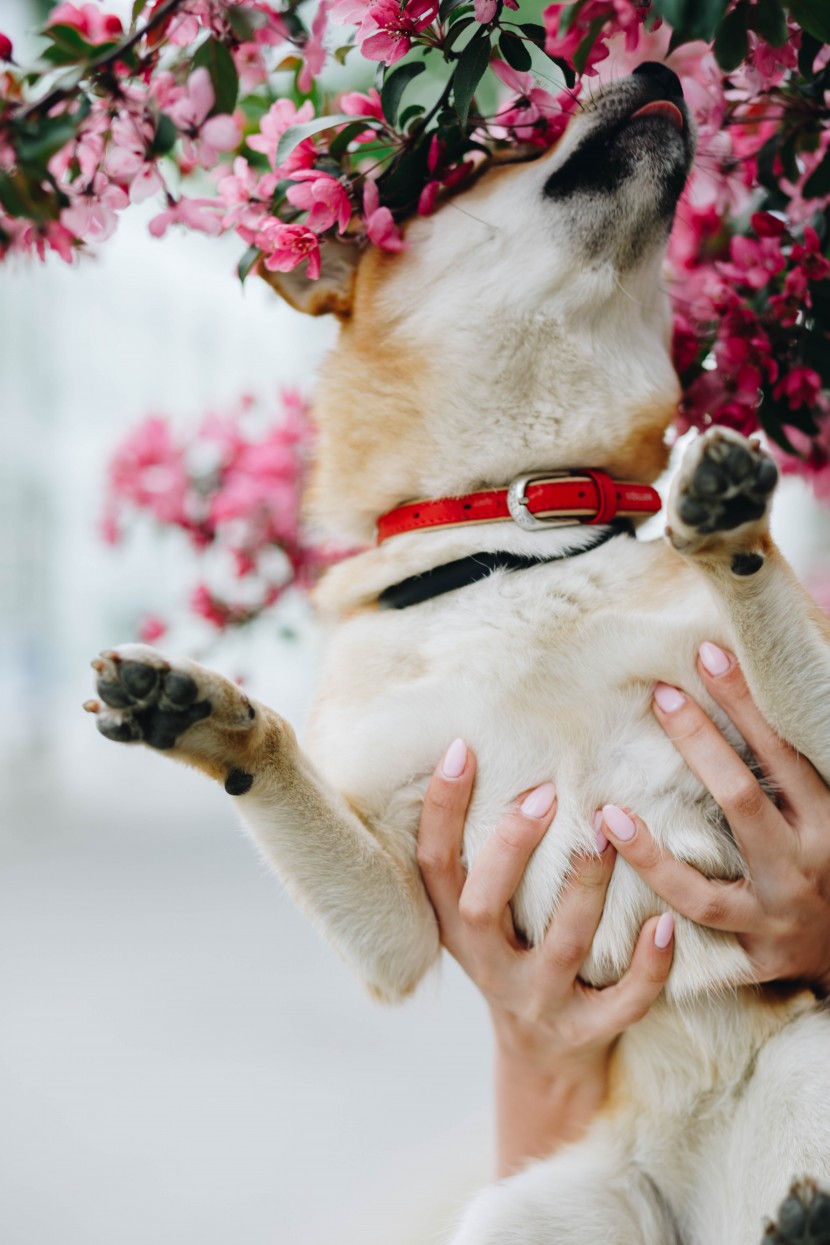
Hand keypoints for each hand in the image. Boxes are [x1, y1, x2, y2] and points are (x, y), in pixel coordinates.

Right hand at [417, 738, 673, 1173]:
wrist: (544, 1061)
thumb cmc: (518, 952)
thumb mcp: (487, 913)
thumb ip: (489, 854)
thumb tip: (498, 747)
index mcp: (456, 928)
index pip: (433, 866)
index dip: (441, 811)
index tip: (463, 749)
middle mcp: (489, 966)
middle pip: (484, 908)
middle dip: (512, 848)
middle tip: (547, 791)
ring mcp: (539, 1001)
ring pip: (562, 946)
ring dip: (586, 888)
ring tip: (610, 834)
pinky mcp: (588, 1031)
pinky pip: (622, 1002)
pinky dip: (648, 966)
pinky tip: (667, 923)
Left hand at [598, 642, 829, 994]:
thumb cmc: (828, 861)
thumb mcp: (822, 811)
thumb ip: (788, 767)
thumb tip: (744, 694)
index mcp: (825, 818)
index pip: (781, 751)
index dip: (747, 703)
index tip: (708, 656)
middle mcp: (801, 864)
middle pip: (743, 800)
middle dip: (702, 744)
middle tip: (662, 696)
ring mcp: (774, 913)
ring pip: (704, 891)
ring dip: (650, 857)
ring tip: (609, 817)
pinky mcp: (755, 954)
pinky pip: (697, 938)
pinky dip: (657, 917)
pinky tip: (618, 897)